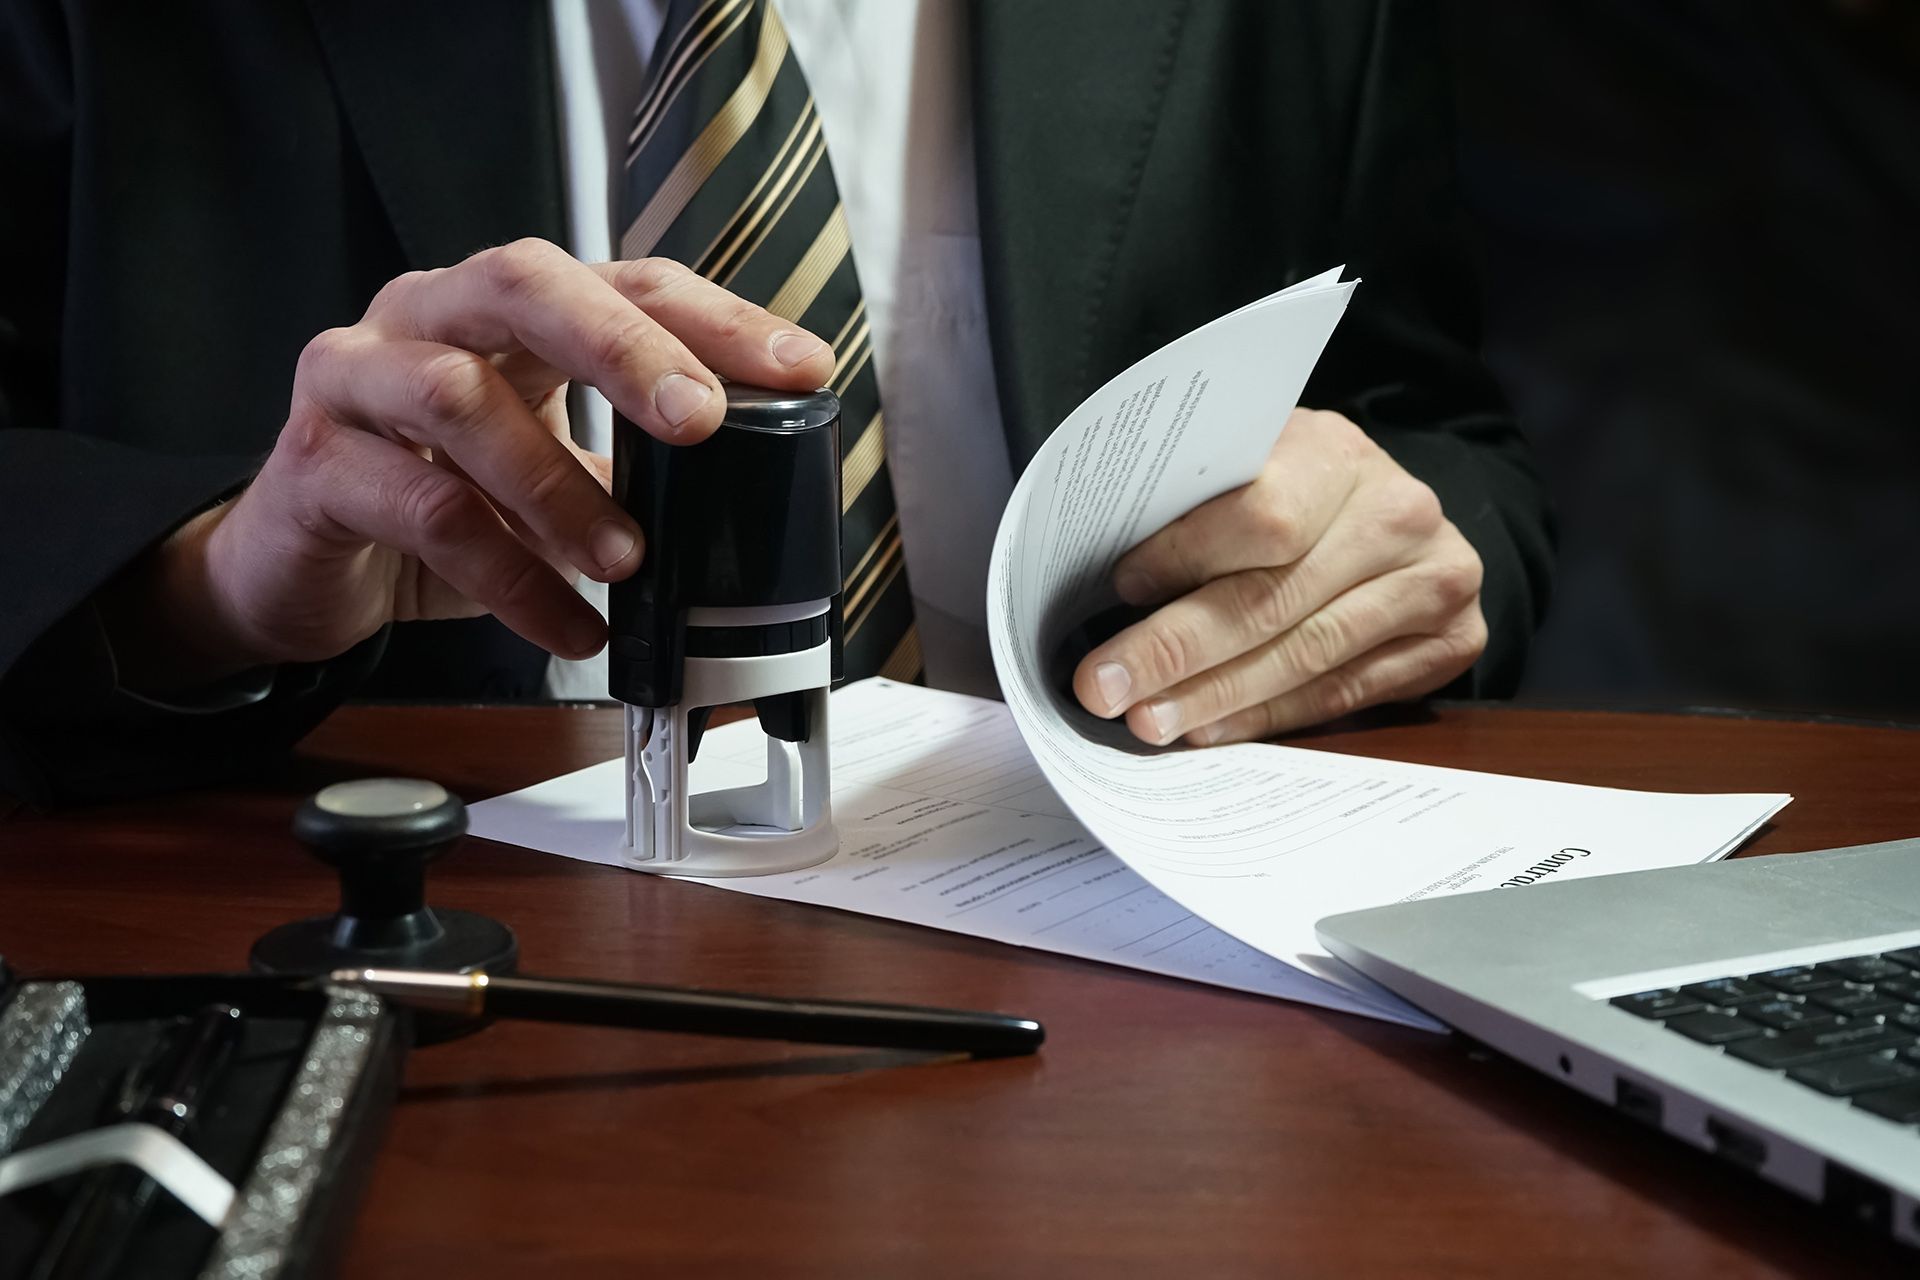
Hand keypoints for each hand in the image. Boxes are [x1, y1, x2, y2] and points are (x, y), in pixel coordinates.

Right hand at [107, 242, 834, 689]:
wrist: (297, 566)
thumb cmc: (435, 503)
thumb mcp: (549, 477)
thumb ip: (632, 471)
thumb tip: (755, 506)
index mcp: (501, 309)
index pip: (622, 280)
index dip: (715, 319)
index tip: (799, 368)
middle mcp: (424, 318)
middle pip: (526, 287)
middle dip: (624, 349)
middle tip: (701, 420)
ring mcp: (354, 380)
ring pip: (458, 397)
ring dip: (559, 485)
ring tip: (629, 561)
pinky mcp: (314, 466)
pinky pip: (422, 510)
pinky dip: (509, 576)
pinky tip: (567, 625)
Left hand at [1071, 408, 1486, 744]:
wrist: (1390, 512)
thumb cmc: (1294, 490)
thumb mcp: (1247, 468)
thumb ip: (1194, 505)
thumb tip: (1107, 580)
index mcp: (1338, 454)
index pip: (1261, 514)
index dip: (1185, 556)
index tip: (1119, 588)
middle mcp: (1400, 513)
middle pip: (1273, 598)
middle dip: (1176, 650)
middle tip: (1105, 688)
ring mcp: (1437, 578)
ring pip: (1307, 656)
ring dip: (1217, 696)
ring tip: (1149, 720)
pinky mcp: (1454, 639)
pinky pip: (1345, 693)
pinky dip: (1270, 716)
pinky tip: (1213, 729)